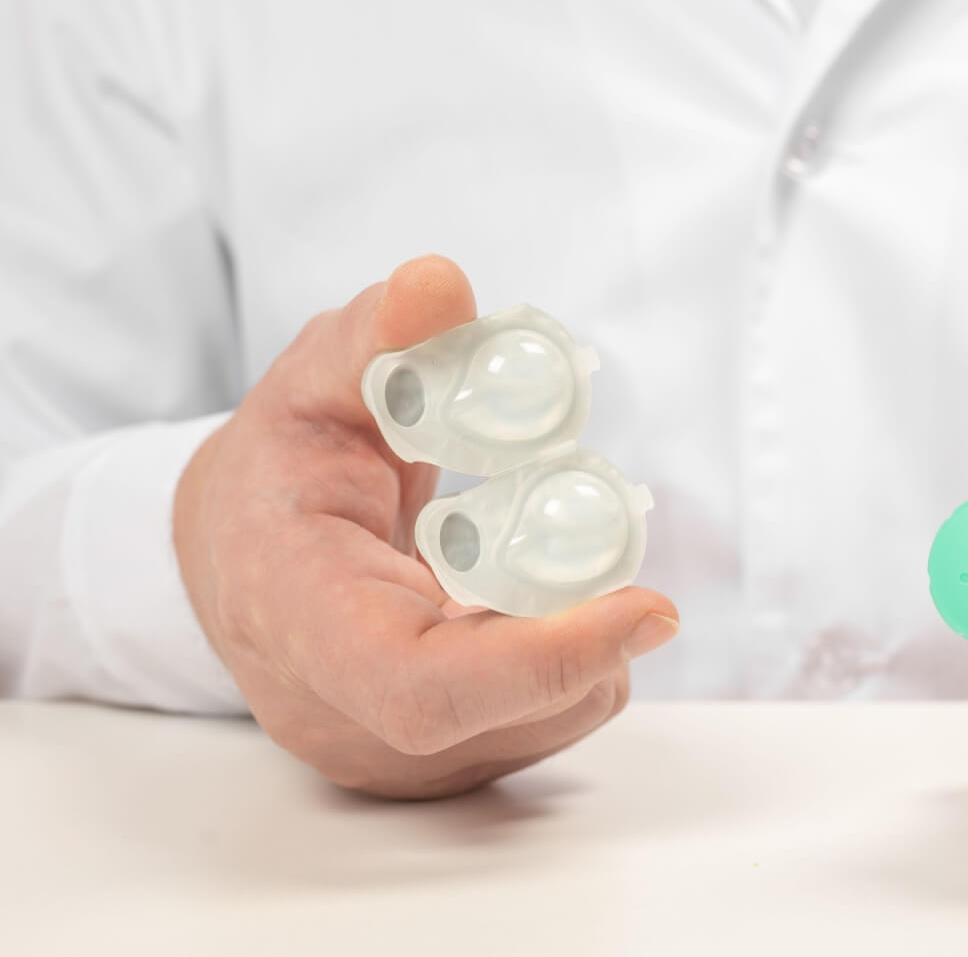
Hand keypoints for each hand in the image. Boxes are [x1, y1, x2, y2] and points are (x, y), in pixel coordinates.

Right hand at [174, 256, 678, 798]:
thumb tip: (440, 285)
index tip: (647, 604)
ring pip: (544, 725)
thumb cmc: (280, 469)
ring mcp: (377, 755)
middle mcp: (333, 713)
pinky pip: (538, 730)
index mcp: (297, 618)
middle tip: (611, 540)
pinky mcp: (423, 768)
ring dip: (585, 645)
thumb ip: (375, 337)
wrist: (235, 560)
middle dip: (588, 627)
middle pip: (507, 711)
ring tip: (549, 558)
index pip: (423, 684)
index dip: (545, 657)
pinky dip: (567, 667)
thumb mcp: (312, 385)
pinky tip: (530, 603)